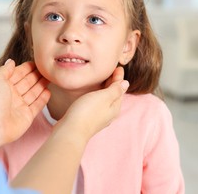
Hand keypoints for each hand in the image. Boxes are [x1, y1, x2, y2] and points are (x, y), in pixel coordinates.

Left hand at [0, 59, 50, 153]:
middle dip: (36, 75)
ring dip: (41, 85)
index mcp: (3, 85)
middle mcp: (12, 95)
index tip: (37, 63)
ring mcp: (20, 106)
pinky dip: (43, 99)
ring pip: (33, 93)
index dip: (27, 68)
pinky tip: (48, 92)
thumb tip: (11, 61)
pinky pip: (37, 105)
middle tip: (47, 69)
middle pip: (27, 83)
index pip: (18, 74)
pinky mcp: (27, 116)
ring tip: (51, 78)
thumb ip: (5, 69)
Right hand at [11, 67, 128, 192]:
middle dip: (113, 82)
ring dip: (105, 88)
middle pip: (113, 94)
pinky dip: (97, 95)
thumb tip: (126, 84)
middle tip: (112, 70)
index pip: (120, 89)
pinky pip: (97, 103)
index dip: (119, 77)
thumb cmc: (87, 112)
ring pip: (105, 99)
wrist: (70, 131)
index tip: (118, 67)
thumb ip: (115, 90)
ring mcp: (99, 117)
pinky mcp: (89, 118)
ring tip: (103, 79)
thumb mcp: (104, 97)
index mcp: (115, 107)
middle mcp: (109, 113)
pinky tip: (92, 93)